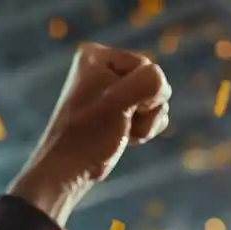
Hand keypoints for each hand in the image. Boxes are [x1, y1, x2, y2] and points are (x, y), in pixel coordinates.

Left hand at [9, 44, 171, 223]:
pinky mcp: (119, 110)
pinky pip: (151, 113)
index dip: (141, 94)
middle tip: (118, 125)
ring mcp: (112, 90)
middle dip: (145, 109)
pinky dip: (145, 128)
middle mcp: (102, 67)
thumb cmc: (87, 137)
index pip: (146, 66)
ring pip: (155, 100)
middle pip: (153, 83)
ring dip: (146, 122)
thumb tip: (162, 85)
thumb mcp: (118, 103)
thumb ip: (148, 82)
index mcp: (95, 56)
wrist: (68, 172)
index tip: (114, 112)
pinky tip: (127, 138)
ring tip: (120, 133)